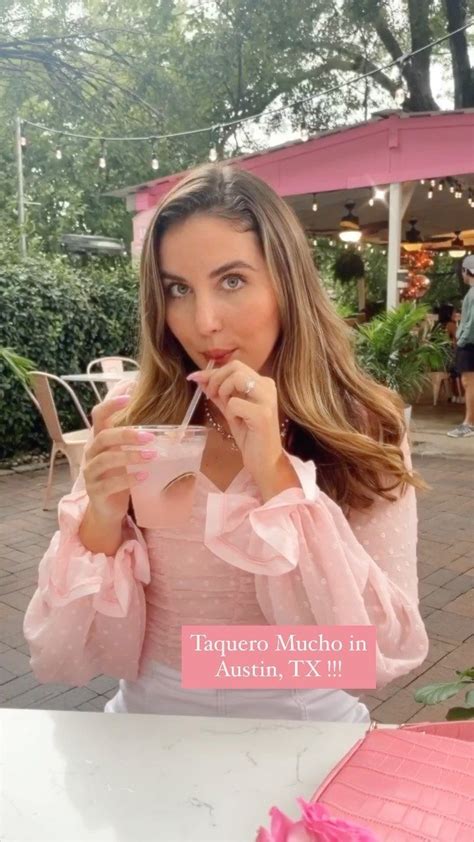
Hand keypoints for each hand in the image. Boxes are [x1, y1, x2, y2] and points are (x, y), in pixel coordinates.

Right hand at [83, 395, 156, 523]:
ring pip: (106, 460)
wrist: (107, 509)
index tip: (128, 397)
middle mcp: (91, 454)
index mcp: (99, 441)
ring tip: (151, 456)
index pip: (97, 416)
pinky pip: (109, 484)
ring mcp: (91, 473)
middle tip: (150, 437)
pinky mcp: (95, 492)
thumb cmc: (119, 477)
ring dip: (130, 456)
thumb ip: (134, 441)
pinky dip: (128, 479)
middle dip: (126, 435)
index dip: (110, 405)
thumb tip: (162, 423)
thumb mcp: (125, 456)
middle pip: (103, 438)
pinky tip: (144, 476)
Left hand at [188, 361, 285, 489]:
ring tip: (226, 408)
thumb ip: (218, 393)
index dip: (212, 372)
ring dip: (223, 391)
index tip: (195, 378)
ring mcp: (267, 399)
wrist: (264, 461)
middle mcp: (267, 386)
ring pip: (237, 378)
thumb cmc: (250, 436)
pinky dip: (230, 411)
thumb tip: (199, 378)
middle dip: (216, 379)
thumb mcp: (231, 410)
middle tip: (211, 396)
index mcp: (262, 383)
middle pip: (235, 367)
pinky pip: (235, 403)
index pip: (235, 366)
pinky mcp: (263, 414)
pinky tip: (238, 421)